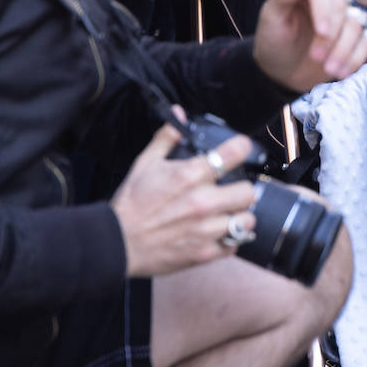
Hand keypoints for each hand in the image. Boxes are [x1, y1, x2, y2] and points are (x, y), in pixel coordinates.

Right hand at [111, 122, 258, 277]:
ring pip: (246, 221)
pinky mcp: (204, 252)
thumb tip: (178, 113)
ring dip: (239, 216)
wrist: (118, 242)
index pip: (234, 153)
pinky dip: (229, 240)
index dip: (241, 147)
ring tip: (228, 214)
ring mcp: (206, 230)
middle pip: (249, 192)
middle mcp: (203, 202)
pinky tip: (218, 233)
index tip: (241, 149)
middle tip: (233, 191)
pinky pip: (234, 246)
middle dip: (242, 189)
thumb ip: (167, 137)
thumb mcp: (145, 163)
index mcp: (190, 175)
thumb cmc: (131, 203)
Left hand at [253, 0, 366, 90]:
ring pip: (356, 27)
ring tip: (328, 69)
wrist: (282, 68)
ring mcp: (345, 19)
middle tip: (315, 57)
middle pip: (342, 9)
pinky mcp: (355, 39)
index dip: (324, 11)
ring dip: (343, 50)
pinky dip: (355, 59)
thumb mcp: (271, 16)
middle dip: (331, 36)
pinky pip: (366, 44)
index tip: (321, 32)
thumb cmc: (274, 38)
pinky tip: (340, 73)